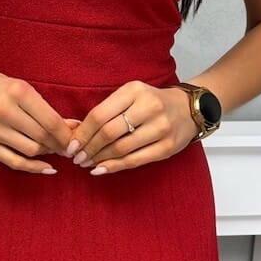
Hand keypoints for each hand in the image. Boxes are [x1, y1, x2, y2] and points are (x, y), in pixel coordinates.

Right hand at [0, 64, 76, 173]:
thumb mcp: (21, 88)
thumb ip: (44, 108)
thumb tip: (71, 127)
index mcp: (17, 92)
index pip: (50, 120)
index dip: (67, 134)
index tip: (76, 137)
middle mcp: (4, 111)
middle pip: (43, 137)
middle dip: (61, 144)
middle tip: (71, 146)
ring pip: (31, 150)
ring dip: (49, 153)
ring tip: (56, 149)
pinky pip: (14, 162)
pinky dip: (33, 168)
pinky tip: (47, 168)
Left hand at [67, 81, 196, 174]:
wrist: (188, 109)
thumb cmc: (151, 103)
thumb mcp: (130, 96)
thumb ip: (107, 111)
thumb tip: (78, 135)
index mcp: (134, 91)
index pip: (99, 115)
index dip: (82, 133)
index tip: (71, 145)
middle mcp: (149, 107)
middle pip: (109, 133)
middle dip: (89, 148)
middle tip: (77, 158)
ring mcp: (161, 127)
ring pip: (121, 148)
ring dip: (100, 159)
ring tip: (87, 163)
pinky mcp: (168, 146)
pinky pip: (135, 160)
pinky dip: (115, 166)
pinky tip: (102, 169)